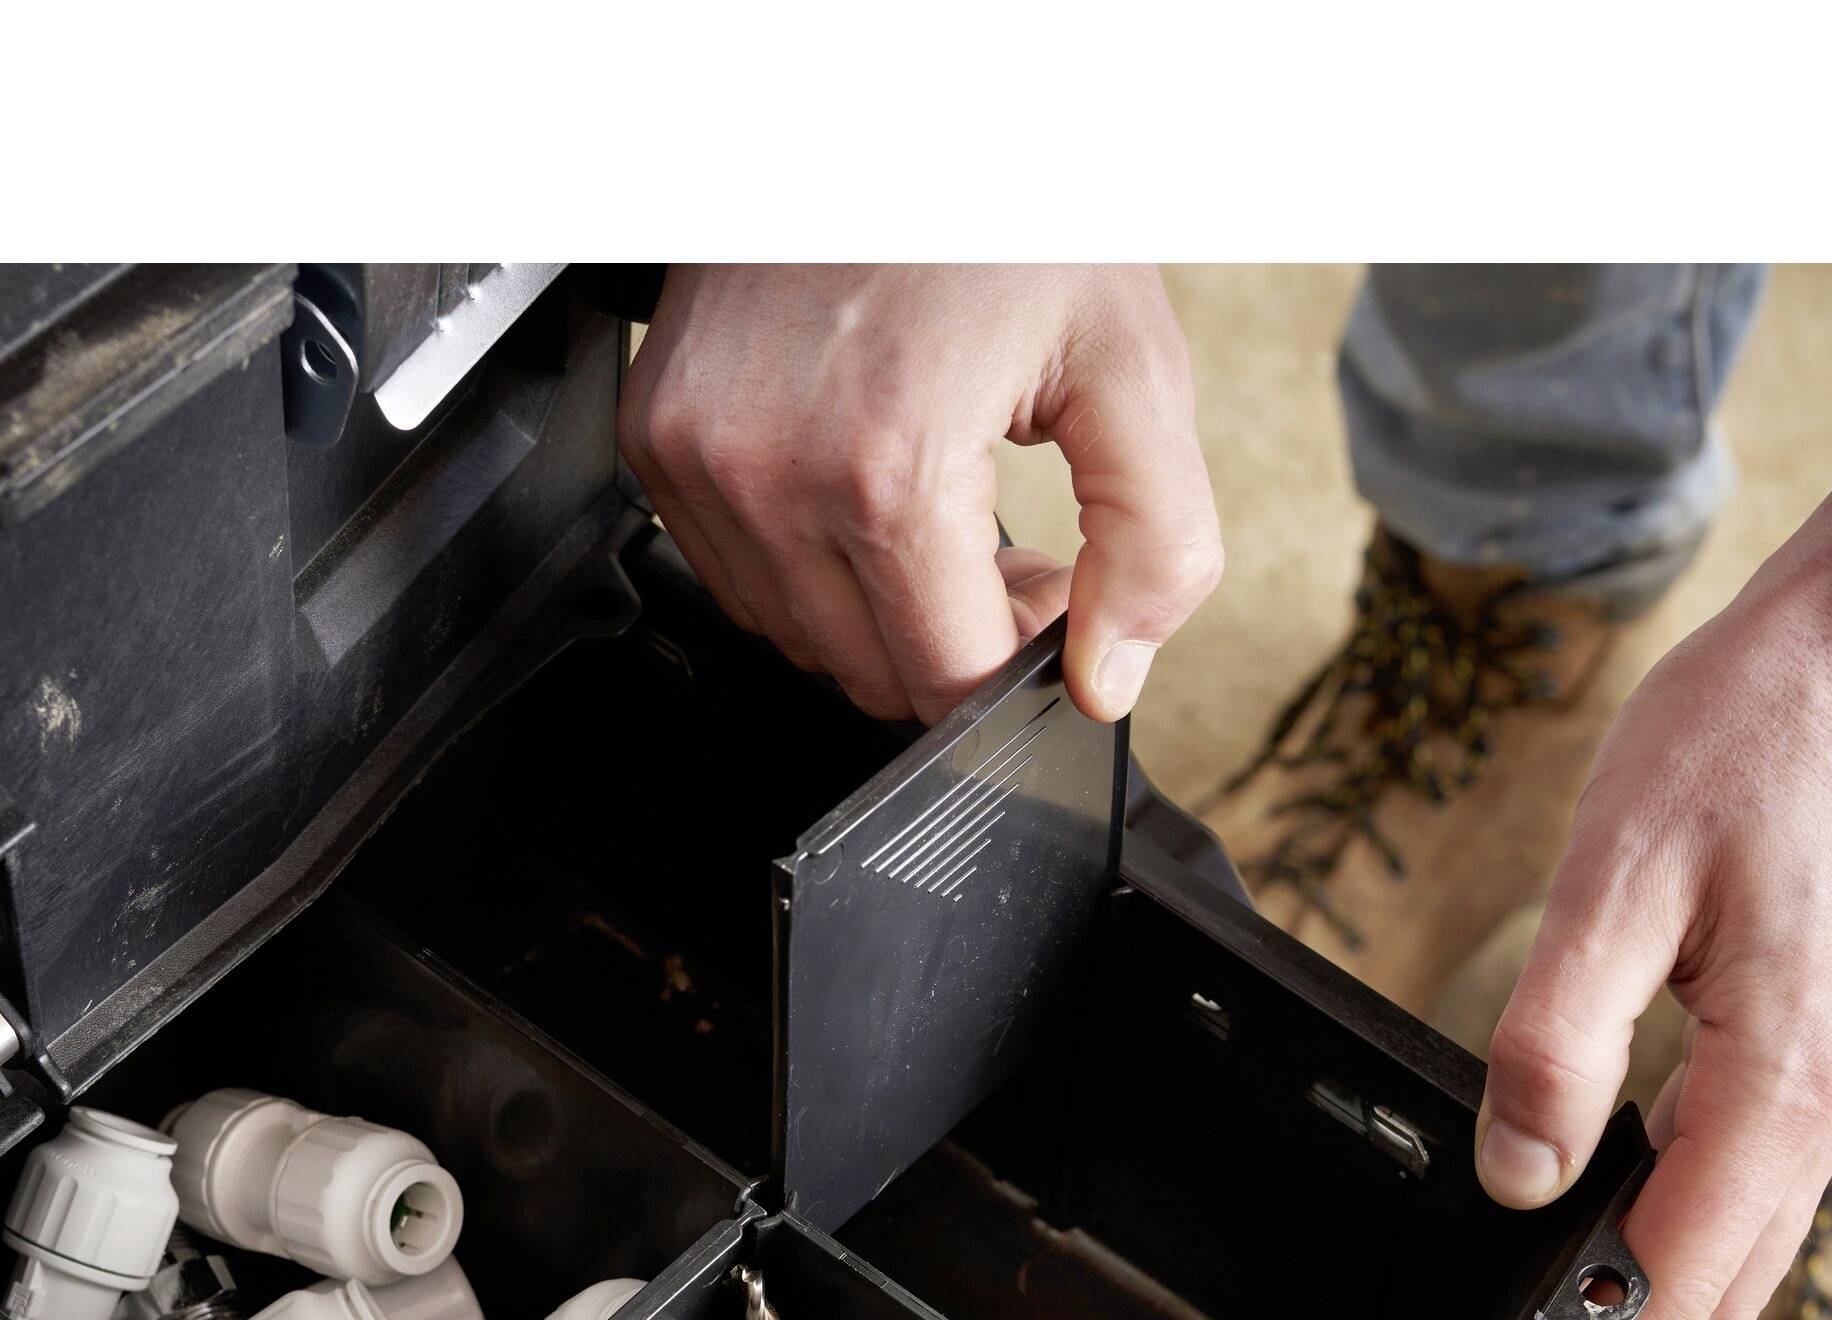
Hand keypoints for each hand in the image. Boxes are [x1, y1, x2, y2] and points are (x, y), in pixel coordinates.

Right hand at [617, 265, 1221, 723]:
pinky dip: (810, 565)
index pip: (945, 682)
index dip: (1018, 661)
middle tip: (1013, 551)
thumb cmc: (996, 209)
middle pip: (871, 675)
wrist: (873, 105)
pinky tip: (867, 488)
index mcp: (885, 467)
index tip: (1055, 596)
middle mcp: (768, 475)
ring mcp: (697, 461)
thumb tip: (1111, 678)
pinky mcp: (656, 442)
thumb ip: (1154, 545)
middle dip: (955, 638)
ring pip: (799, 640)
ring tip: (944, 510)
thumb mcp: (1129, 366)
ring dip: (881, 611)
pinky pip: (738, 580)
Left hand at [1467, 404, 1831, 1319]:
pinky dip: (1673, 1247)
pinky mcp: (1815, 1042)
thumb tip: (1515, 1179)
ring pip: (1735, 1252)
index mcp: (1778, 1083)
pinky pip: (1742, 1184)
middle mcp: (1823, 1104)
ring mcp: (1830, 1079)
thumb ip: (1552, 1044)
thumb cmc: (1757, 735)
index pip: (1669, 1286)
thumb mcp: (1615, 884)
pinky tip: (1610, 1245)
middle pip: (1714, 1300)